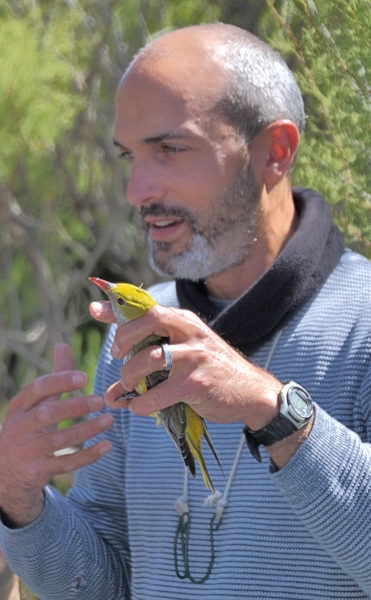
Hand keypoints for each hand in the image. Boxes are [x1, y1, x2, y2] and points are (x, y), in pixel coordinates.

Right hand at [0, 344, 112, 527]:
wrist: (6, 474)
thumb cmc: (27, 428)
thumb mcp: (34, 404)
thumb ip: (53, 377)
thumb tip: (63, 345)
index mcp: (18, 407)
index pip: (37, 389)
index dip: (60, 381)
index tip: (85, 377)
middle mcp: (19, 429)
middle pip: (46, 415)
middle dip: (73, 406)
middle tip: (99, 400)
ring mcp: (27, 452)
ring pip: (58, 440)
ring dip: (86, 430)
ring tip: (109, 420)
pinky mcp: (37, 472)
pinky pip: (65, 464)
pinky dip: (88, 456)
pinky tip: (107, 446)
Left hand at [90, 301, 280, 427]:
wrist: (251, 392)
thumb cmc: (211, 372)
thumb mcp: (187, 354)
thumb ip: (152, 362)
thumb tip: (111, 391)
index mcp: (185, 321)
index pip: (146, 307)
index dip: (117, 307)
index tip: (93, 309)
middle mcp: (190, 332)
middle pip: (147, 321)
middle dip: (123, 337)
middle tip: (117, 356)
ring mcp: (195, 356)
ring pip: (149, 357)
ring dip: (130, 375)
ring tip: (129, 386)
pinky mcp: (197, 383)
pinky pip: (157, 394)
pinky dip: (141, 404)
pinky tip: (140, 408)